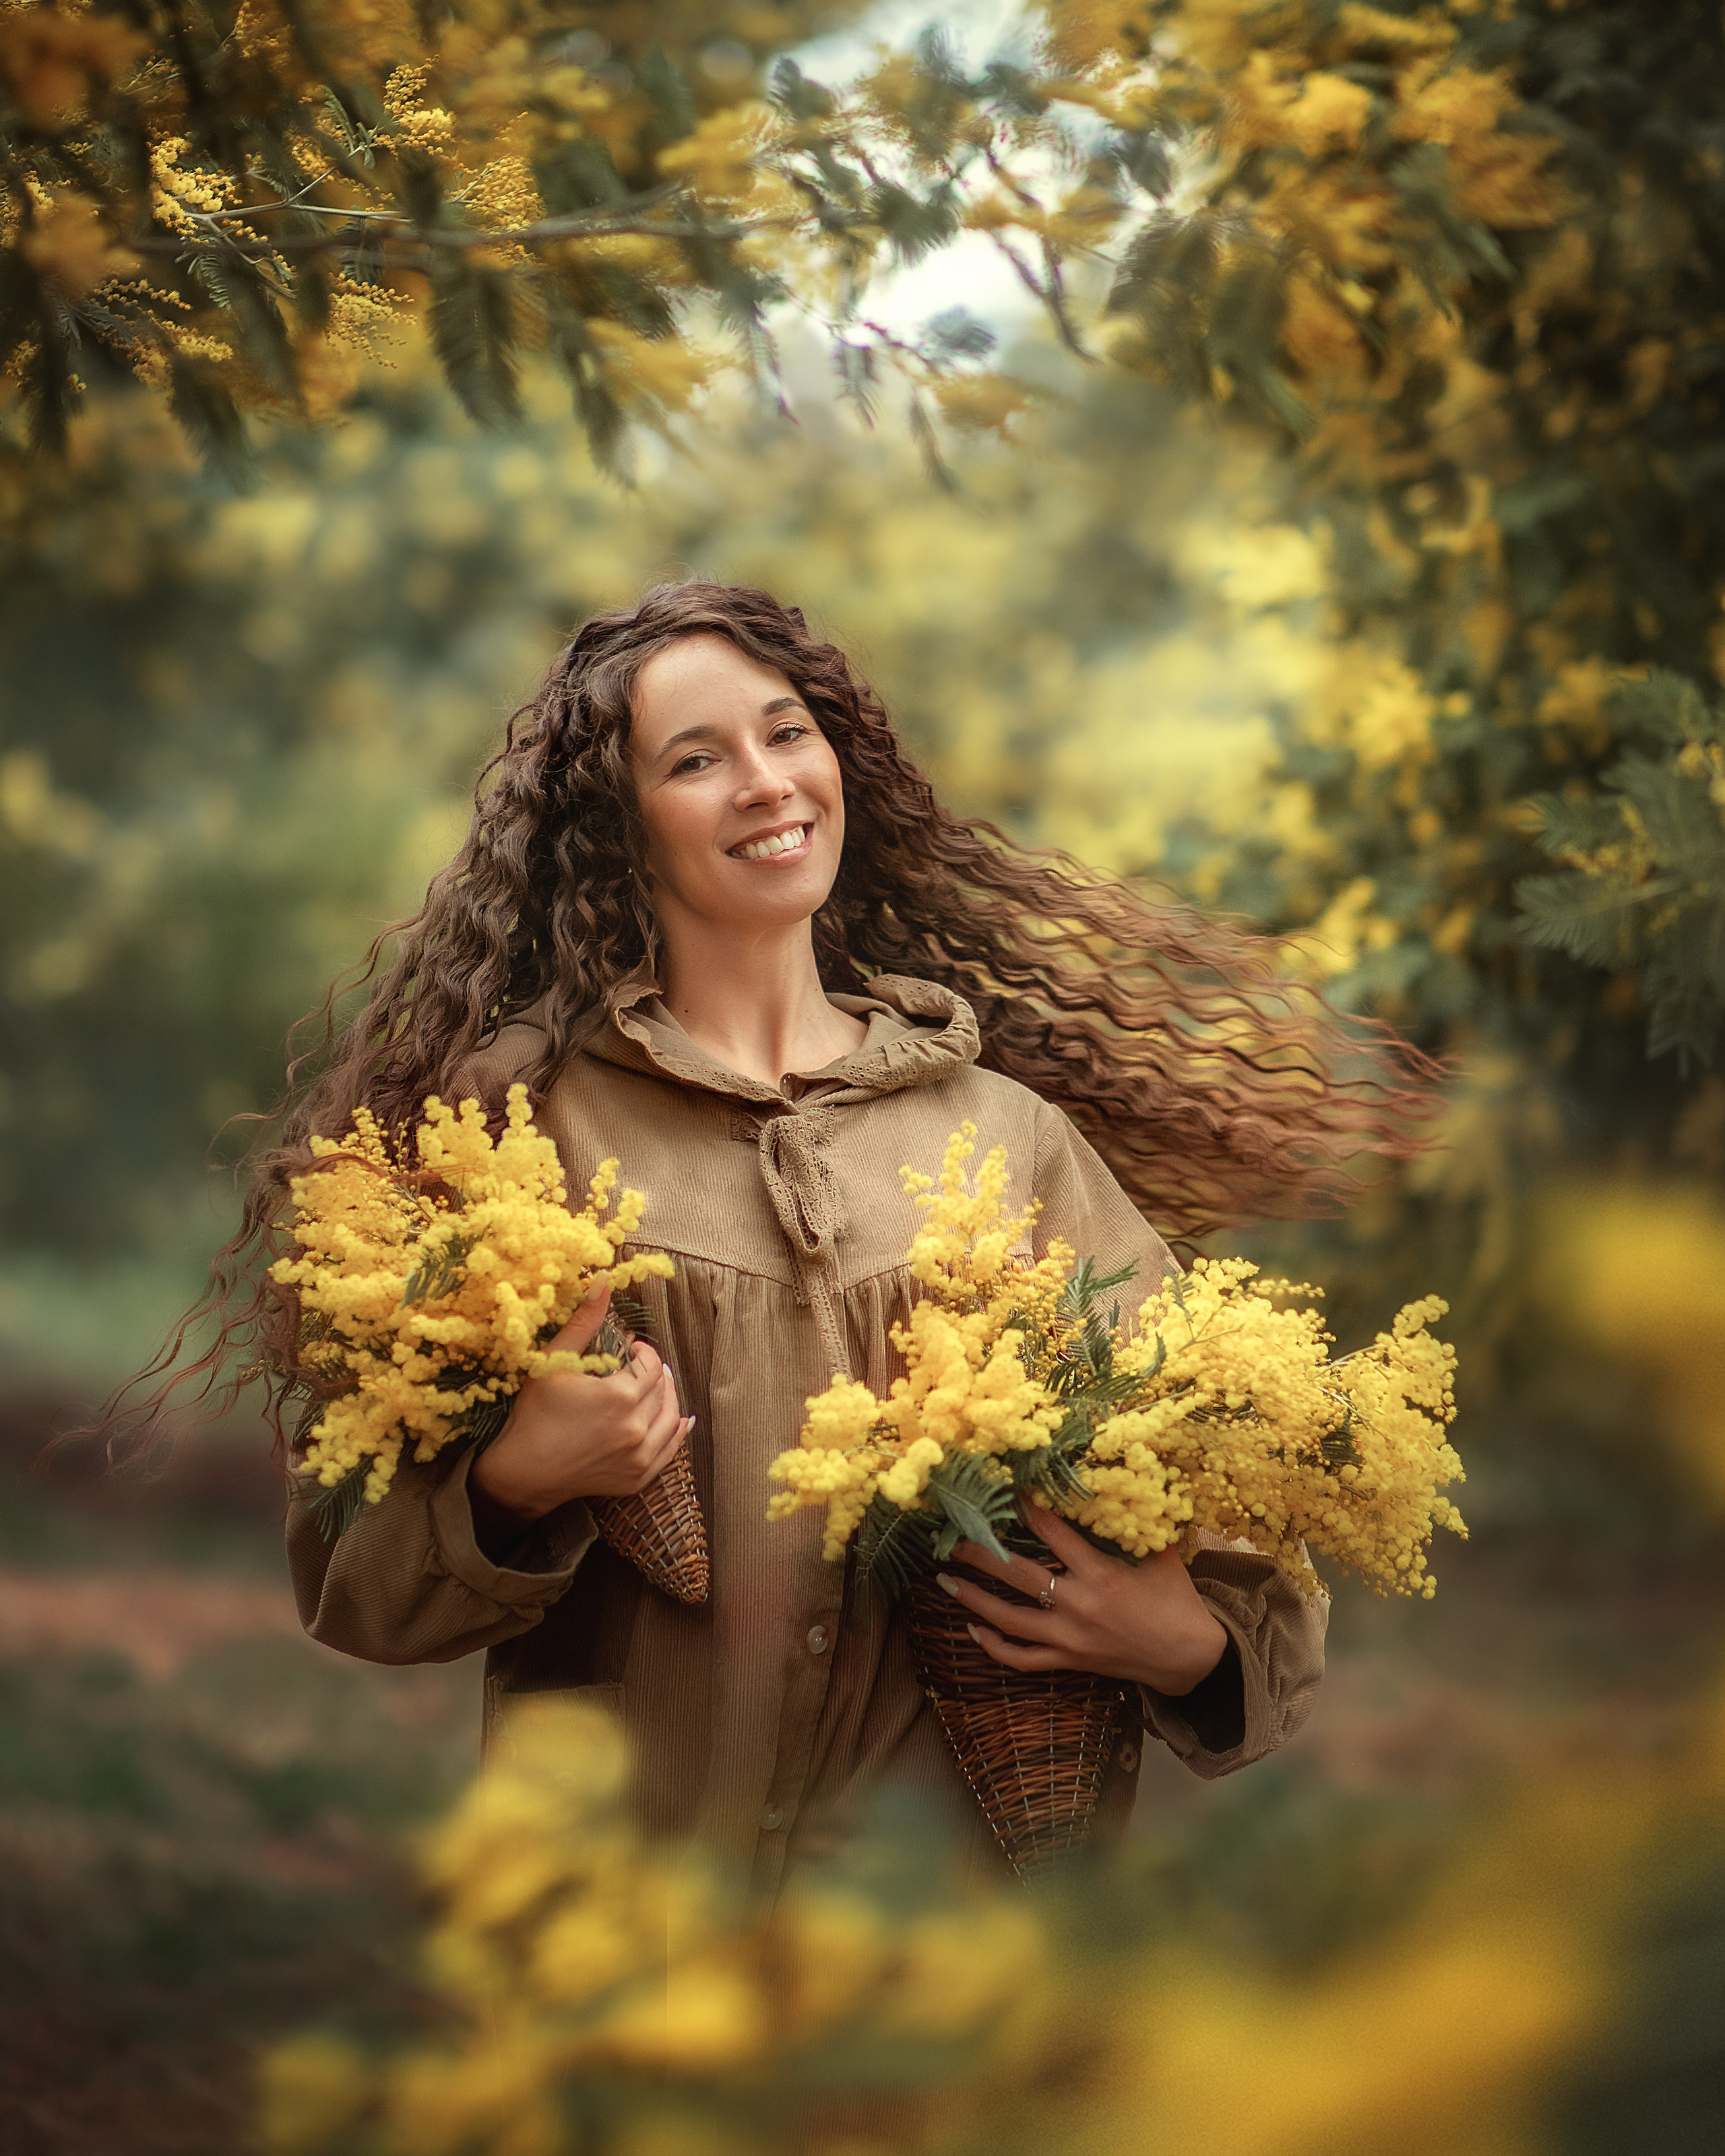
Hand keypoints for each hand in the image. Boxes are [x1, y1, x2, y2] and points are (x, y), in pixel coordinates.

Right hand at [470, 1288, 691, 1521]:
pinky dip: (678, 1434)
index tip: (632, 1348)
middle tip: (645, 1364)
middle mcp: (636, 1428)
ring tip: (660, 1386)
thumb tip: (602, 1279)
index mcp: (621, 1397)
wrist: (521, 1472)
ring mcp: (638, 1457)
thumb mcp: (555, 1361)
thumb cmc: (534, 1414)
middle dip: (655, 1373)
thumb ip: (584, 1321)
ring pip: (671, 1419)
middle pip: (662, 1390)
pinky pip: (669, 1453)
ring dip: (669, 1398)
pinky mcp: (636, 1479)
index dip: (644, 1353)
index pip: (650, 1366)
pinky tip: (681, 1421)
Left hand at [942, 1502, 1227, 1694]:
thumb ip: (1132, 1523)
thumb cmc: (1174, 1598)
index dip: (1025, 1510)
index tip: (1002, 1490)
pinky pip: (1023, 1659)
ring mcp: (1070, 1638)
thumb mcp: (1159, 1553)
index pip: (1053, 1535)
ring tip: (944, 1580)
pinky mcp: (1069, 1661)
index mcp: (1101, 1574)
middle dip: (979, 1554)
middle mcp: (1079, 1605)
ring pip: (1010, 1620)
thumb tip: (1117, 1481)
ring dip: (973, 1600)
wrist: (1188, 1657)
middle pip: (1017, 1575)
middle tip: (950, 1536)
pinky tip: (973, 1630)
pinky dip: (995, 1648)